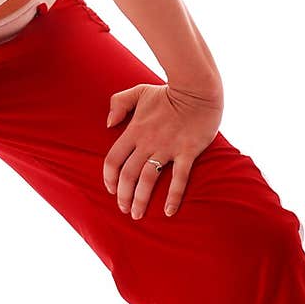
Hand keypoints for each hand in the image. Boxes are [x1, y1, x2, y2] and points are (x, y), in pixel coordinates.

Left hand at [103, 83, 222, 218]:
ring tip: (137, 214)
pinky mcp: (187, 152)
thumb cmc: (167, 92)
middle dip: (123, 195)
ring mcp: (167, 148)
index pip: (113, 159)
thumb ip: (119, 103)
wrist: (196, 89)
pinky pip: (178, 178)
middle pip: (128, 174)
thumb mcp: (138, 91)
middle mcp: (147, 142)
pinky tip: (168, 211)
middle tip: (124, 209)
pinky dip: (173, 196)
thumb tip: (108, 124)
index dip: (108, 177)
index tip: (110, 190)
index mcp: (134, 130)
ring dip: (140, 199)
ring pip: (148, 179)